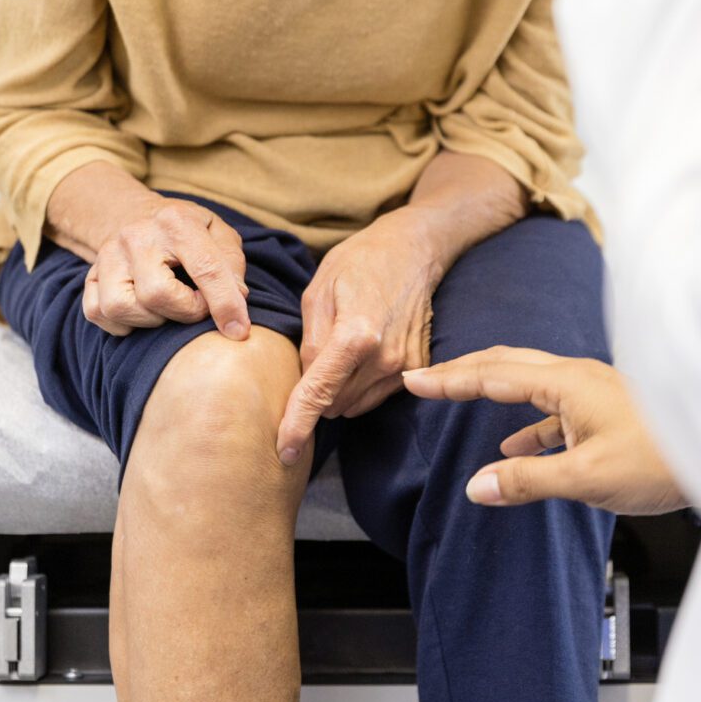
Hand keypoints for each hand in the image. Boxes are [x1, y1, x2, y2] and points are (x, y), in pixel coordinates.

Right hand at [47, 164, 250, 338]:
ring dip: (151, 319)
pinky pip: (99, 314)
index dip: (225, 304)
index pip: (205, 268)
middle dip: (184, 312)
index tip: (238, 331)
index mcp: (176, 221)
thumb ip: (231, 265)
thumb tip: (237, 301)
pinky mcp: (89, 276)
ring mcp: (107, 256)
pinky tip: (143, 311)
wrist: (137, 216)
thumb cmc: (187, 232)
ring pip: (121, 307)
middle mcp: (136, 235)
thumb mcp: (219, 234)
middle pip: (157, 294)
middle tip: (196, 305)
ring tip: (167, 307)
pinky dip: (124, 324)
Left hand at [274, 208, 446, 464]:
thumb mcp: (317, 292)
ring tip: (339, 353)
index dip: (297, 424)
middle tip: (312, 360)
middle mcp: (385, 358)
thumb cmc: (358, 263)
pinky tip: (360, 356)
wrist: (412, 250)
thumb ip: (308, 342)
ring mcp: (405, 366)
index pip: (318, 393)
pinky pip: (375, 396)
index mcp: (355, 335)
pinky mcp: (417, 368)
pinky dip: (359, 385)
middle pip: (334, 404)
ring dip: (338, 392)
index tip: (283, 450)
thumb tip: (305, 382)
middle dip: (315, 395)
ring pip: (354, 405)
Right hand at [401, 347, 685, 514]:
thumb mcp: (587, 478)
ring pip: (530, 383)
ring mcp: (594, 392)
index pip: (493, 374)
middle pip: (507, 365)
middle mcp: (578, 377)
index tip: (414, 381)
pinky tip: (516, 447)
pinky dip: (526, 424)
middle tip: (427, 380)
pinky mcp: (607, 412)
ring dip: (493, 392)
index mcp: (568, 383)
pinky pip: (553, 409)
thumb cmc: (663, 460)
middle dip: (464, 372)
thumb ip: (528, 480)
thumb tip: (476, 486)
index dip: (450, 380)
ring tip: (461, 402)